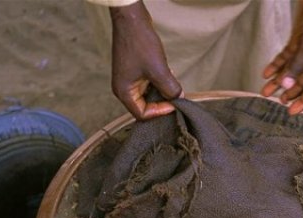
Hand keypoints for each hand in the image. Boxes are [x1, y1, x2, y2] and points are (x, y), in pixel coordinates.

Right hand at [109, 1, 182, 119]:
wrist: (132, 19)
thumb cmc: (140, 43)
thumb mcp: (158, 69)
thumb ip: (170, 88)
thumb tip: (179, 98)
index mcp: (124, 92)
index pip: (142, 114)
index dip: (159, 112)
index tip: (174, 104)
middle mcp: (123, 88)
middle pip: (145, 106)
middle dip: (162, 101)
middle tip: (176, 95)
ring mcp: (128, 79)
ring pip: (148, 94)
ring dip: (162, 90)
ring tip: (172, 82)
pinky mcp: (134, 71)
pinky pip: (148, 83)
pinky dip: (159, 82)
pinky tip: (168, 74)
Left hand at [260, 0, 302, 114]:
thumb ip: (297, 64)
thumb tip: (286, 86)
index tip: (291, 112)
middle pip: (301, 82)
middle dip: (289, 93)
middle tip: (276, 102)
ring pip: (291, 70)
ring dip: (278, 81)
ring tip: (264, 92)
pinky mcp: (298, 39)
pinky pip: (286, 57)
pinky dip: (276, 65)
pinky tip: (266, 73)